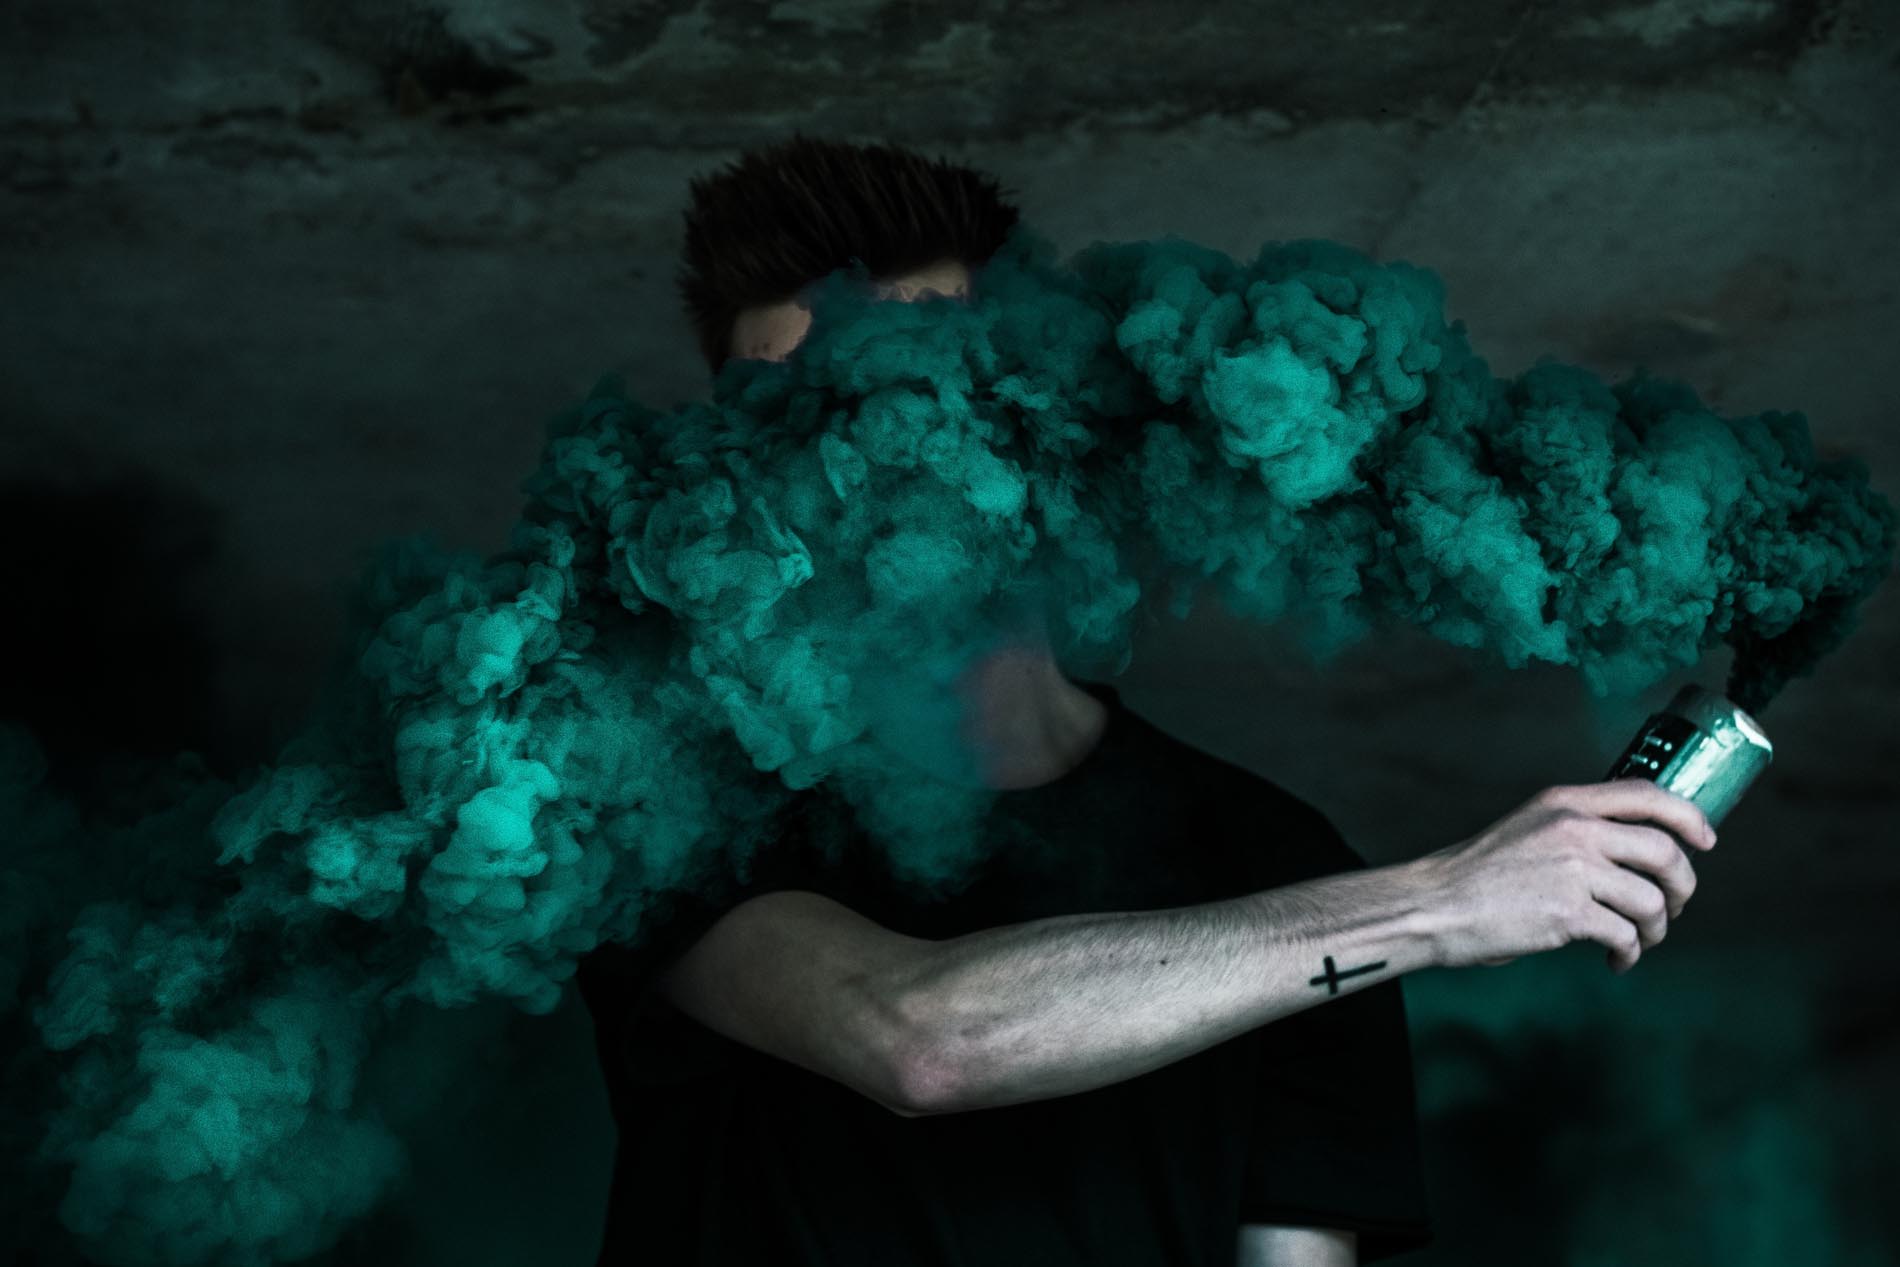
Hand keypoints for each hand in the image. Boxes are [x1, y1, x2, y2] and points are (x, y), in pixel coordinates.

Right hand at [1409, 780, 1715, 973]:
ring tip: (1640, 941)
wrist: (1435, 905)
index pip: (1647, 795)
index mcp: (1564, 801)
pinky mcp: (1570, 912)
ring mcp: (1574, 869)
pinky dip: (1630, 954)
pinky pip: (1626, 935)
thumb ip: (1575, 831)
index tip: (1706, 841)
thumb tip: (1630, 859)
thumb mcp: (1528, 829)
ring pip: (1652, 900)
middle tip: (1674, 907)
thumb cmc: (1477, 875)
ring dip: (1657, 928)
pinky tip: (1616, 962)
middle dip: (1683, 886)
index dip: (1688, 817)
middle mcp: (1574, 828)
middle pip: (1665, 851)